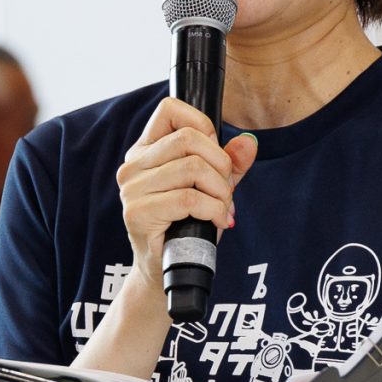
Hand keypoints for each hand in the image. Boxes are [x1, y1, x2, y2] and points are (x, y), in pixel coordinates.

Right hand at [115, 98, 259, 303]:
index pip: (170, 109)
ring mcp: (132, 189)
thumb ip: (229, 164)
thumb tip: (249, 143)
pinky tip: (216, 221)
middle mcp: (133, 165)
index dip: (202, 125)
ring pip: (193, 168)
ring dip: (220, 191)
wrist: (164, 272)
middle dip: (220, 165)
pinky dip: (213, 209)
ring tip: (221, 209)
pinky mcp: (138, 213)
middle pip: (189, 139)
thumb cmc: (186, 227)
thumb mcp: (212, 189)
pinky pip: (189, 198)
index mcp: (145, 150)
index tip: (213, 155)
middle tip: (225, 191)